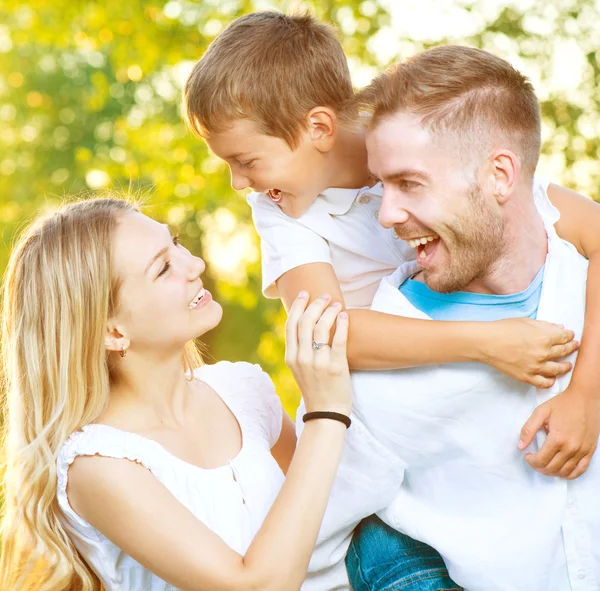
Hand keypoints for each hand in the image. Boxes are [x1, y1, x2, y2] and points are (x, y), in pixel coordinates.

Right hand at [285, 291, 350, 415]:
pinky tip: (345, 316)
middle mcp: (302, 358)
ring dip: (329, 311)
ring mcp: (318, 363)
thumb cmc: (315, 389)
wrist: (326, 413)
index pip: (291, 324)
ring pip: (321, 327)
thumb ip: (300, 349)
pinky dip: (342, 324)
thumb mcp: (299, 369)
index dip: (298, 306)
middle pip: (305, 322)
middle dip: (315, 304)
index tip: (305, 293)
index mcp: (291, 357)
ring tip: (337, 304)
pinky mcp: (335, 367)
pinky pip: (338, 340)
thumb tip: (306, 325)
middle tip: (325, 296)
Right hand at [483, 318, 578, 387]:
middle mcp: (543, 353)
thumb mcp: (525, 322)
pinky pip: (544, 383)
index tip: (571, 335)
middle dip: (571, 348)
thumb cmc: (503, 329)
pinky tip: (552, 378)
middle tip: (574, 347)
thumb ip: (544, 326)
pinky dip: (550, 381)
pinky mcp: (526, 377)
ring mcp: (535, 367)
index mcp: (544, 337)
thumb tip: (559, 328)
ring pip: (558, 369)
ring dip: (565, 366)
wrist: (485, 343)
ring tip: (567, 365)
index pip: (565, 337)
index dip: (570, 336)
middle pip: (564, 352)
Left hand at [518, 387, 599, 478]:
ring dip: (552, 472)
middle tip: (534, 460)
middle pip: (551, 468)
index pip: (541, 460)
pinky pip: (580, 470)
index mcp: (557, 438)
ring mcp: (582, 451)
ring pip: (564, 472)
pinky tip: (561, 470)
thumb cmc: (563, 403)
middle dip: (539, 467)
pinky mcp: (590, 451)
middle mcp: (570, 448)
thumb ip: (528, 429)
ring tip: (545, 464)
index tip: (527, 456)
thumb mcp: (541, 412)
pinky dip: (569, 474)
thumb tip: (520, 446)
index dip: (531, 461)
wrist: (585, 398)